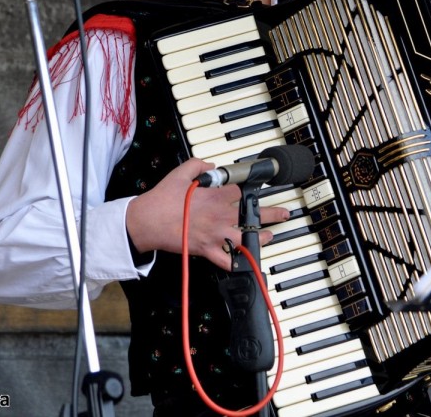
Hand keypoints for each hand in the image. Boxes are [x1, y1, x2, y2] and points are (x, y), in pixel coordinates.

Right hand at [125, 158, 290, 269]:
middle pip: (253, 214)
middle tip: (283, 214)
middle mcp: (220, 215)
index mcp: (216, 196)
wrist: (147, 221)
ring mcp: (215, 234)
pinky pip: (226, 260)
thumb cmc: (163, 198)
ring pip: (245, 239)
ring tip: (270, 235)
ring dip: (261, 238)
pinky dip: (236, 263)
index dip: (252, 187)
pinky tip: (245, 262)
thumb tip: (212, 167)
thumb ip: (199, 166)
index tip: (259, 186)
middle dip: (272, 214)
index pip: (242, 190)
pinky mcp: (206, 250)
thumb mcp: (181, 172)